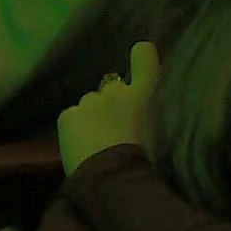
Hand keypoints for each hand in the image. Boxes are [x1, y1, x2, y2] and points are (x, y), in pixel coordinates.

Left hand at [57, 41, 161, 174]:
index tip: (141, 52)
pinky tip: (81, 149)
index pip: (144, 57)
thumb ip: (154, 118)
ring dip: (92, 118)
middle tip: (115, 132)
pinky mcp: (68, 116)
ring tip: (96, 144)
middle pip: (112, 90)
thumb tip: (149, 116)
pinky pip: (72, 119)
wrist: (113, 179)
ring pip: (89, 106)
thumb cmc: (147, 161)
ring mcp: (89, 101)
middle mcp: (116, 91)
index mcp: (144, 95)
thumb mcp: (162, 135)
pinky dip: (75, 130)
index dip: (142, 55)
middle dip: (111, 104)